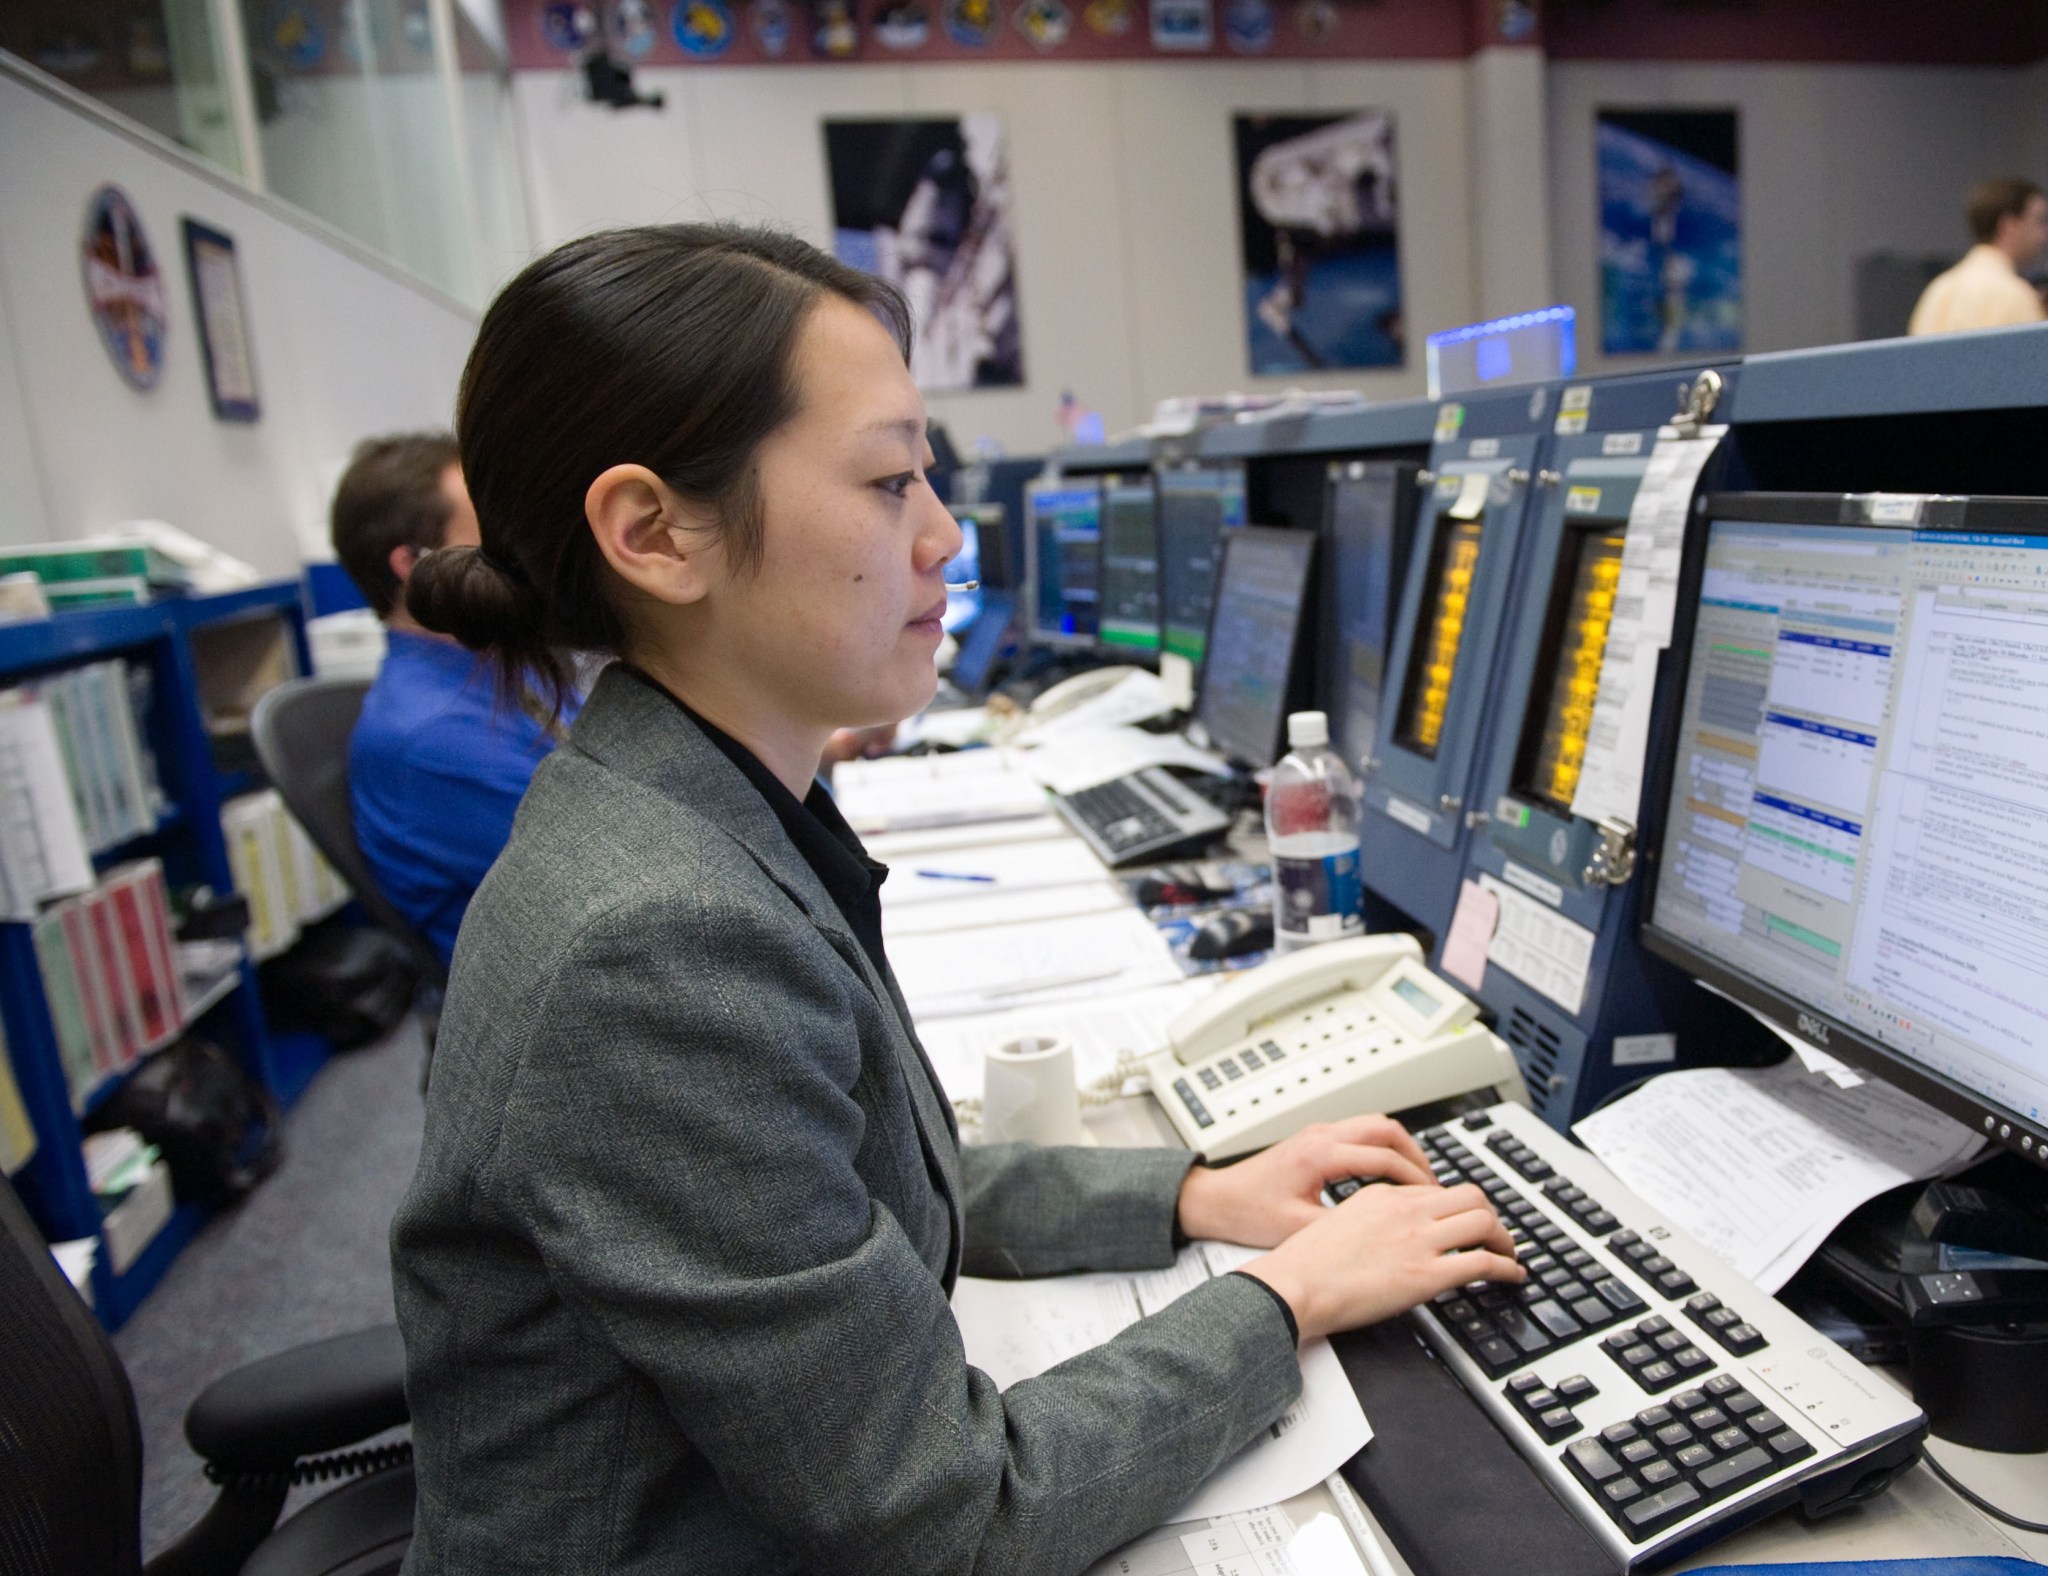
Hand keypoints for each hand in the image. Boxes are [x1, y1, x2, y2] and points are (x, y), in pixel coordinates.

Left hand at [1175, 1115, 1435, 1248]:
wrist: (1216, 1200)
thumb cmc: (1247, 1213)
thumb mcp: (1299, 1229)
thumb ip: (1342, 1227)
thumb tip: (1382, 1236)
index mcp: (1320, 1154)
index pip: (1384, 1156)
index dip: (1414, 1178)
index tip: (1432, 1198)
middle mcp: (1320, 1136)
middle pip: (1385, 1128)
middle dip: (1416, 1155)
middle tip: (1433, 1183)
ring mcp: (1316, 1133)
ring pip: (1373, 1124)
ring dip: (1400, 1147)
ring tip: (1417, 1178)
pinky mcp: (1313, 1139)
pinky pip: (1359, 1132)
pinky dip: (1381, 1147)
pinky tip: (1388, 1173)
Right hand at [1238, 1181, 1522, 1342]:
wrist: (1293, 1286)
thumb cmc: (1303, 1265)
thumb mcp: (1334, 1224)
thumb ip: (1365, 1221)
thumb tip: (1382, 1237)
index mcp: (1381, 1197)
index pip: (1435, 1191)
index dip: (1455, 1207)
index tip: (1461, 1222)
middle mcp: (1404, 1211)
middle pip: (1469, 1195)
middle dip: (1489, 1214)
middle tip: (1494, 1233)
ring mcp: (1418, 1240)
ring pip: (1483, 1221)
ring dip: (1504, 1239)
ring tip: (1508, 1254)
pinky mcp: (1427, 1274)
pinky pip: (1483, 1262)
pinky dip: (1506, 1268)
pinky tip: (1511, 1276)